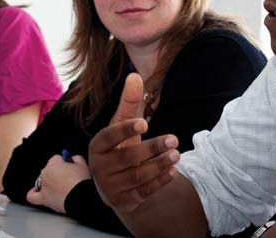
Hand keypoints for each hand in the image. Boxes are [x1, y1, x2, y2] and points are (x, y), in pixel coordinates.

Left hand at [26, 154, 89, 212]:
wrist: (80, 198)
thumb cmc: (81, 181)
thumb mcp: (83, 164)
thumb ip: (76, 158)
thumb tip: (73, 159)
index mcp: (54, 162)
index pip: (57, 158)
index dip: (66, 163)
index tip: (71, 167)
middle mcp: (45, 172)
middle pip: (50, 169)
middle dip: (58, 172)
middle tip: (70, 178)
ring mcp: (43, 186)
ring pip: (42, 180)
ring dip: (49, 182)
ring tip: (60, 186)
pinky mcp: (43, 198)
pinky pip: (32, 196)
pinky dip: (34, 193)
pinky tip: (37, 192)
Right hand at [89, 73, 180, 213]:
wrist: (115, 185)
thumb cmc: (120, 146)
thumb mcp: (122, 124)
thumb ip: (128, 102)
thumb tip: (135, 75)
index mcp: (98, 145)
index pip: (109, 137)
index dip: (125, 130)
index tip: (144, 123)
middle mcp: (100, 167)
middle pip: (127, 158)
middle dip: (152, 148)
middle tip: (174, 139)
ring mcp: (111, 187)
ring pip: (137, 176)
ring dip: (159, 165)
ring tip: (177, 154)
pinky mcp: (124, 201)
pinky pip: (143, 192)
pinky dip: (159, 182)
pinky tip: (173, 171)